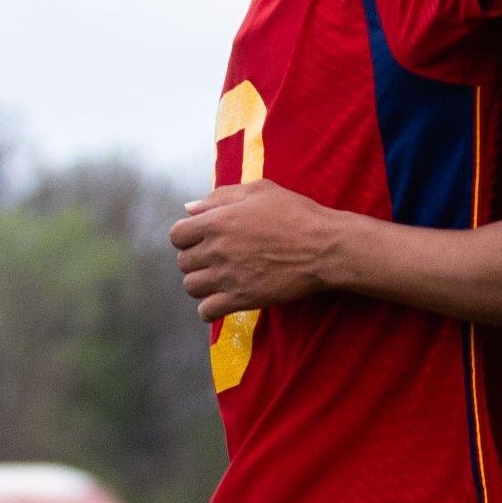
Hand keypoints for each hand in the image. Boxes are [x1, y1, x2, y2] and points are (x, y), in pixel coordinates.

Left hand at [172, 180, 340, 316]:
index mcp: (216, 221)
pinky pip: (207, 311)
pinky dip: (209, 310)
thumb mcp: (259, 191)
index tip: (202, 240)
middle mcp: (216, 250)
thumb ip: (221, 197)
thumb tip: (189, 208)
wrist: (324, 247)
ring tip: (218, 280)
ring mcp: (227, 277)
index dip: (187, 237)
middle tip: (215, 260)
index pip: (177, 235)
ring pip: (191, 287)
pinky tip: (220, 303)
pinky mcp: (242, 299)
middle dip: (195, 260)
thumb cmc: (296, 214)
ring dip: (201, 284)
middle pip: (183, 262)